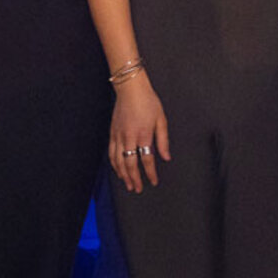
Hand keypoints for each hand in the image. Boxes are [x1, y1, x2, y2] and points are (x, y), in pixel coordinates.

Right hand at [107, 77, 171, 192]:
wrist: (130, 88)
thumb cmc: (148, 101)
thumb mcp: (161, 119)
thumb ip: (163, 140)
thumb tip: (166, 157)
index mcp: (144, 134)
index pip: (147, 160)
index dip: (150, 173)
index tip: (154, 181)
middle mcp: (129, 137)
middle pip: (130, 164)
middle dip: (134, 179)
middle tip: (138, 189)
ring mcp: (118, 135)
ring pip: (118, 161)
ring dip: (123, 175)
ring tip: (128, 184)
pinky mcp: (112, 133)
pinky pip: (111, 153)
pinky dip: (114, 164)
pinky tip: (118, 170)